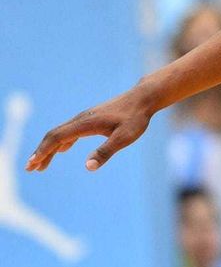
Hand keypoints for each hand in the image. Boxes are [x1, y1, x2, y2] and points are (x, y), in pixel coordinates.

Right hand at [25, 88, 154, 171]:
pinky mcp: (93, 118)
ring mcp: (86, 117)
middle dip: (40, 152)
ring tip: (41, 165)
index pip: (57, 138)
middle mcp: (82, 119)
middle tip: (30, 169)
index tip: (31, 165)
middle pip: (54, 135)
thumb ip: (106, 151)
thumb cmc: (136, 118)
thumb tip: (88, 167)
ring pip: (61, 133)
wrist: (144, 98)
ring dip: (49, 149)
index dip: (42, 151)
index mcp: (85, 123)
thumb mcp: (124, 137)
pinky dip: (62, 142)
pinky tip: (62, 150)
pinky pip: (71, 131)